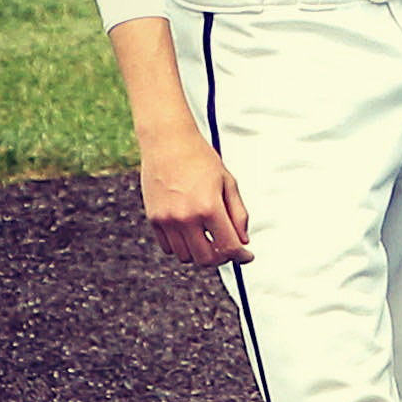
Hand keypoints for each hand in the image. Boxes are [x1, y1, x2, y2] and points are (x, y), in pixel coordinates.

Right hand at [139, 131, 251, 267]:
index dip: (242, 256)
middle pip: (206, 259)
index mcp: (209, 207)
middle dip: (222, 258)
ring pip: (186, 257)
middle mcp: (186, 217)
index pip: (229, 247)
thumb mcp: (228, 183)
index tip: (247, 256)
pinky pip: (169, 247)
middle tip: (228, 249)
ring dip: (201, 253)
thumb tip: (243, 241)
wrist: (167, 142)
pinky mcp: (153, 219)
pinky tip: (191, 233)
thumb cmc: (202, 159)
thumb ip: (238, 214)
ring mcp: (167, 220)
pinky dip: (182, 247)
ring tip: (209, 240)